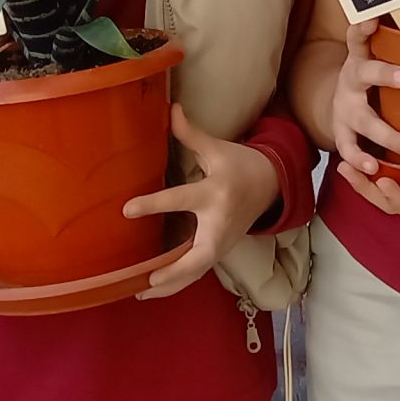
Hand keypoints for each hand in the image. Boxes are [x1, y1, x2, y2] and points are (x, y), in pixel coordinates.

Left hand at [123, 105, 281, 299]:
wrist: (273, 184)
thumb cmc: (240, 164)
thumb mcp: (218, 148)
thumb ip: (191, 134)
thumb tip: (171, 108)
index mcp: (214, 193)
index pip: (180, 200)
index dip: (153, 205)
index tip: (127, 210)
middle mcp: (218, 223)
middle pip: (197, 256)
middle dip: (172, 271)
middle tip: (144, 280)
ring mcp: (223, 241)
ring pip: (197, 270)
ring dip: (172, 284)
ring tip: (142, 293)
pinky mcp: (222, 251)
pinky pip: (198, 270)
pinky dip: (179, 281)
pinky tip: (155, 288)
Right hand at [329, 18, 399, 175]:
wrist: (338, 101)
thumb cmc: (374, 77)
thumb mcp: (381, 57)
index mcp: (363, 57)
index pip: (359, 37)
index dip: (363, 27)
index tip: (371, 19)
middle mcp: (351, 79)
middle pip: (364, 73)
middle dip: (385, 74)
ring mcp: (344, 108)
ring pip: (363, 120)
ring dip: (387, 134)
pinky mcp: (341, 132)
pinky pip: (348, 147)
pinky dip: (360, 159)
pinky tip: (374, 169)